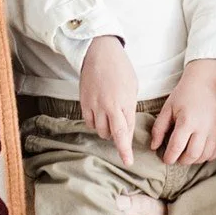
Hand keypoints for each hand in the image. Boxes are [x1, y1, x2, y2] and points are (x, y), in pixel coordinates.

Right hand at [79, 36, 138, 165]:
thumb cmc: (120, 67)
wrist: (98, 52)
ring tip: (111, 119)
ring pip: (100, 130)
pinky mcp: (83, 103)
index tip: (128, 162)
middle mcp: (108, 107)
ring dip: (107, 131)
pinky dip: (96, 123)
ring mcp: (94, 105)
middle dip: (118, 141)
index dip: (126, 149)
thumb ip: (129, 107)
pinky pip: (89, 122)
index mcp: (124, 102)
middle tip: (122, 138)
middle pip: (112, 135)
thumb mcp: (132, 87)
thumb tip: (126, 123)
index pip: (125, 132)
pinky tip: (100, 115)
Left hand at [149, 59, 215, 164]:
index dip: (168, 157)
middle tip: (176, 156)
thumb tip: (154, 147)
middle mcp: (203, 127)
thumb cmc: (184, 94)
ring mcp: (215, 130)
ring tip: (186, 153)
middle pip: (192, 156)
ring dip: (194, 159)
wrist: (205, 82)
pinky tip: (199, 150)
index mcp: (187, 121)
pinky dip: (207, 156)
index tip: (165, 158)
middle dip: (181, 160)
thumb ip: (159, 129)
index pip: (176, 148)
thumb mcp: (167, 108)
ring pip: (205, 156)